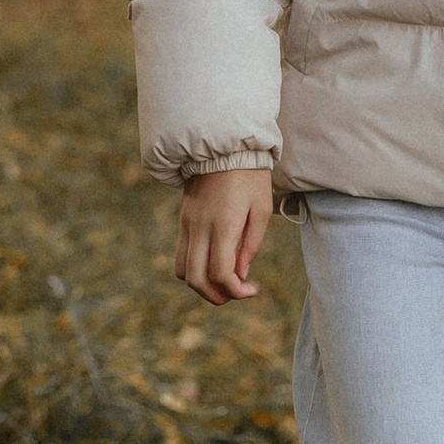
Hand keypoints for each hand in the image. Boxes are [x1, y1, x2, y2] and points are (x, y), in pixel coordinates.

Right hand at [177, 168, 275, 303]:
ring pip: (183, 270)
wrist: (224, 147)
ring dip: (201, 285)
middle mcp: (200, 227)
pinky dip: (194, 269)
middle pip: (196, 279)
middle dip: (215, 296)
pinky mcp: (183, 220)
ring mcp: (187, 224)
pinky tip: (212, 264)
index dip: (235, 290)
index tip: (251, 290)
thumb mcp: (262, 209)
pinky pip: (181, 254)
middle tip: (235, 294)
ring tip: (223, 282)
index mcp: (223, 225)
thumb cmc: (250, 177)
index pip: (220, 273)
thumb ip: (251, 245)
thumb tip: (241, 274)